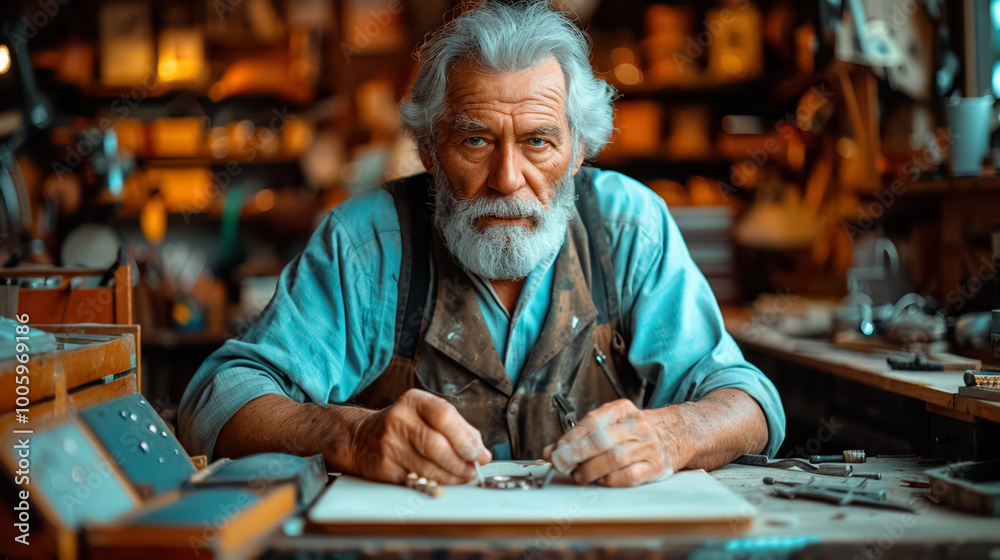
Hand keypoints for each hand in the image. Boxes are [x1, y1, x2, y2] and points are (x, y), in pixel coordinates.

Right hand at [348, 389, 491, 484]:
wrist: (362, 437)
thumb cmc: (406, 426)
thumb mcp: (429, 416)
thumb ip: (460, 430)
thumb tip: (483, 453)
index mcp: (415, 401)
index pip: (444, 416)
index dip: (464, 439)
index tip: (477, 454)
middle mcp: (399, 419)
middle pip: (436, 445)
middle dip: (460, 462)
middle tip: (473, 470)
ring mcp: (389, 443)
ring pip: (427, 466)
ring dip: (451, 476)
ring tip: (463, 478)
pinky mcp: (384, 466)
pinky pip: (415, 479)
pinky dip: (434, 484)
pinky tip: (444, 483)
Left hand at [543, 399, 683, 486]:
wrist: (676, 432)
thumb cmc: (635, 430)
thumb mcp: (609, 423)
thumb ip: (579, 436)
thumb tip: (550, 451)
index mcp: (621, 410)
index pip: (591, 422)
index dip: (570, 438)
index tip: (555, 451)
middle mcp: (636, 426)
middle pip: (602, 439)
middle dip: (576, 454)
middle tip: (561, 464)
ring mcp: (648, 446)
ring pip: (615, 458)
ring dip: (591, 470)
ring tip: (578, 476)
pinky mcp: (656, 466)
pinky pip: (630, 476)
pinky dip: (611, 481)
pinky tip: (601, 481)